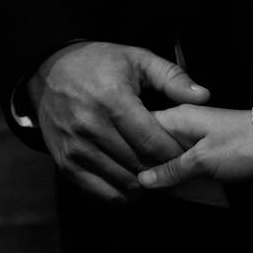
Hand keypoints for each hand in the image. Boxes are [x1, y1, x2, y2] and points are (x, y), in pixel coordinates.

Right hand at [27, 41, 209, 201]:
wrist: (48, 72)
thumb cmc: (99, 64)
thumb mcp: (137, 59)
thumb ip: (172, 78)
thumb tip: (203, 96)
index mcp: (112, 100)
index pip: (152, 142)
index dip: (175, 153)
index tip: (188, 154)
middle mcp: (90, 126)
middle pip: (139, 164)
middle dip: (164, 170)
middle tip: (178, 167)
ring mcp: (75, 148)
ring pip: (123, 182)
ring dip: (146, 184)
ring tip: (159, 174)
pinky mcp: (65, 163)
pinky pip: (100, 191)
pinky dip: (122, 193)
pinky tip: (135, 181)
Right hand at [138, 105, 252, 186]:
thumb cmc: (242, 146)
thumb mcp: (203, 160)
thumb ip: (171, 169)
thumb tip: (142, 179)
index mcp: (174, 118)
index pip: (137, 131)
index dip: (130, 156)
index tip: (129, 180)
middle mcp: (178, 123)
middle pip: (147, 145)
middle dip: (143, 169)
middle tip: (141, 193)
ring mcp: (190, 135)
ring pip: (162, 155)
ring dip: (159, 174)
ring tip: (155, 194)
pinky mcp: (202, 147)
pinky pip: (178, 161)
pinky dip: (174, 175)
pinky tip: (172, 189)